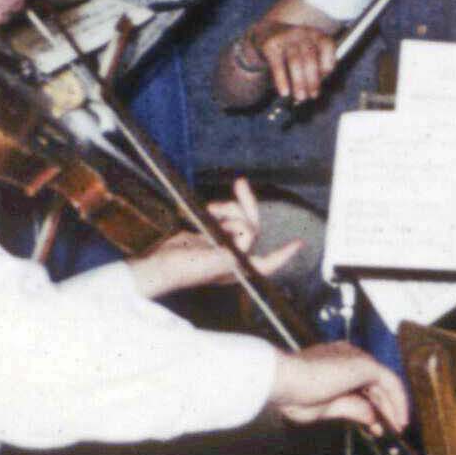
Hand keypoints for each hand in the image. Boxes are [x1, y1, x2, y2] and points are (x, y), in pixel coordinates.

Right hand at [128, 180, 303, 298]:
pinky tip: (206, 211)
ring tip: (210, 211)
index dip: (284, 254)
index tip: (297, 244)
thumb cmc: (183, 270)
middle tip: (240, 184)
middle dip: (244, 207)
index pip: (269, 262)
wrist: (158, 265)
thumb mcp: (215, 260)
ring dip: (225, 208)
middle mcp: (233, 257)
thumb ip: (235, 249)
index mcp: (238, 268)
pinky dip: (216, 209)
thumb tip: (248, 235)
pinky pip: (221, 217)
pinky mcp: (207, 236)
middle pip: (251, 227)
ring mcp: (221, 246)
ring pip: (236, 218)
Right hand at [248, 21, 339, 102]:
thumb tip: (319, 89)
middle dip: (313, 79)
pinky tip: (284, 92)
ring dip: (299, 82)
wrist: (266, 31)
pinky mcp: (271, 45)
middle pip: (310, 57)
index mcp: (316, 34)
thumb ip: (318, 67)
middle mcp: (303, 33)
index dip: (328, 64)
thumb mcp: (309, 50)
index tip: (325, 79)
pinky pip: (277, 65)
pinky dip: (282, 80)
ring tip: (300, 97)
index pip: (327, 46)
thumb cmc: (294, 47)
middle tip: (312, 95)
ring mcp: (286, 37)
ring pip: (295, 62)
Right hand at [269, 341, 412, 435]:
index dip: (370, 404)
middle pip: (375, 383)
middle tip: (390, 428)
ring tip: (397, 427)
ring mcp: (357, 358)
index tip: (375, 423)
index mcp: (333, 361)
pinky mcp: (366, 365)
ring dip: (394, 406)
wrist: (284, 381)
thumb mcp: (327, 407)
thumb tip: (371, 417)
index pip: (360, 383)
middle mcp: (347, 355)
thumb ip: (352, 409)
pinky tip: (399, 419)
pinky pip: (391, 382)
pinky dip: (398, 401)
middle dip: (385, 407)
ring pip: (385, 383)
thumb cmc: (293, 394)